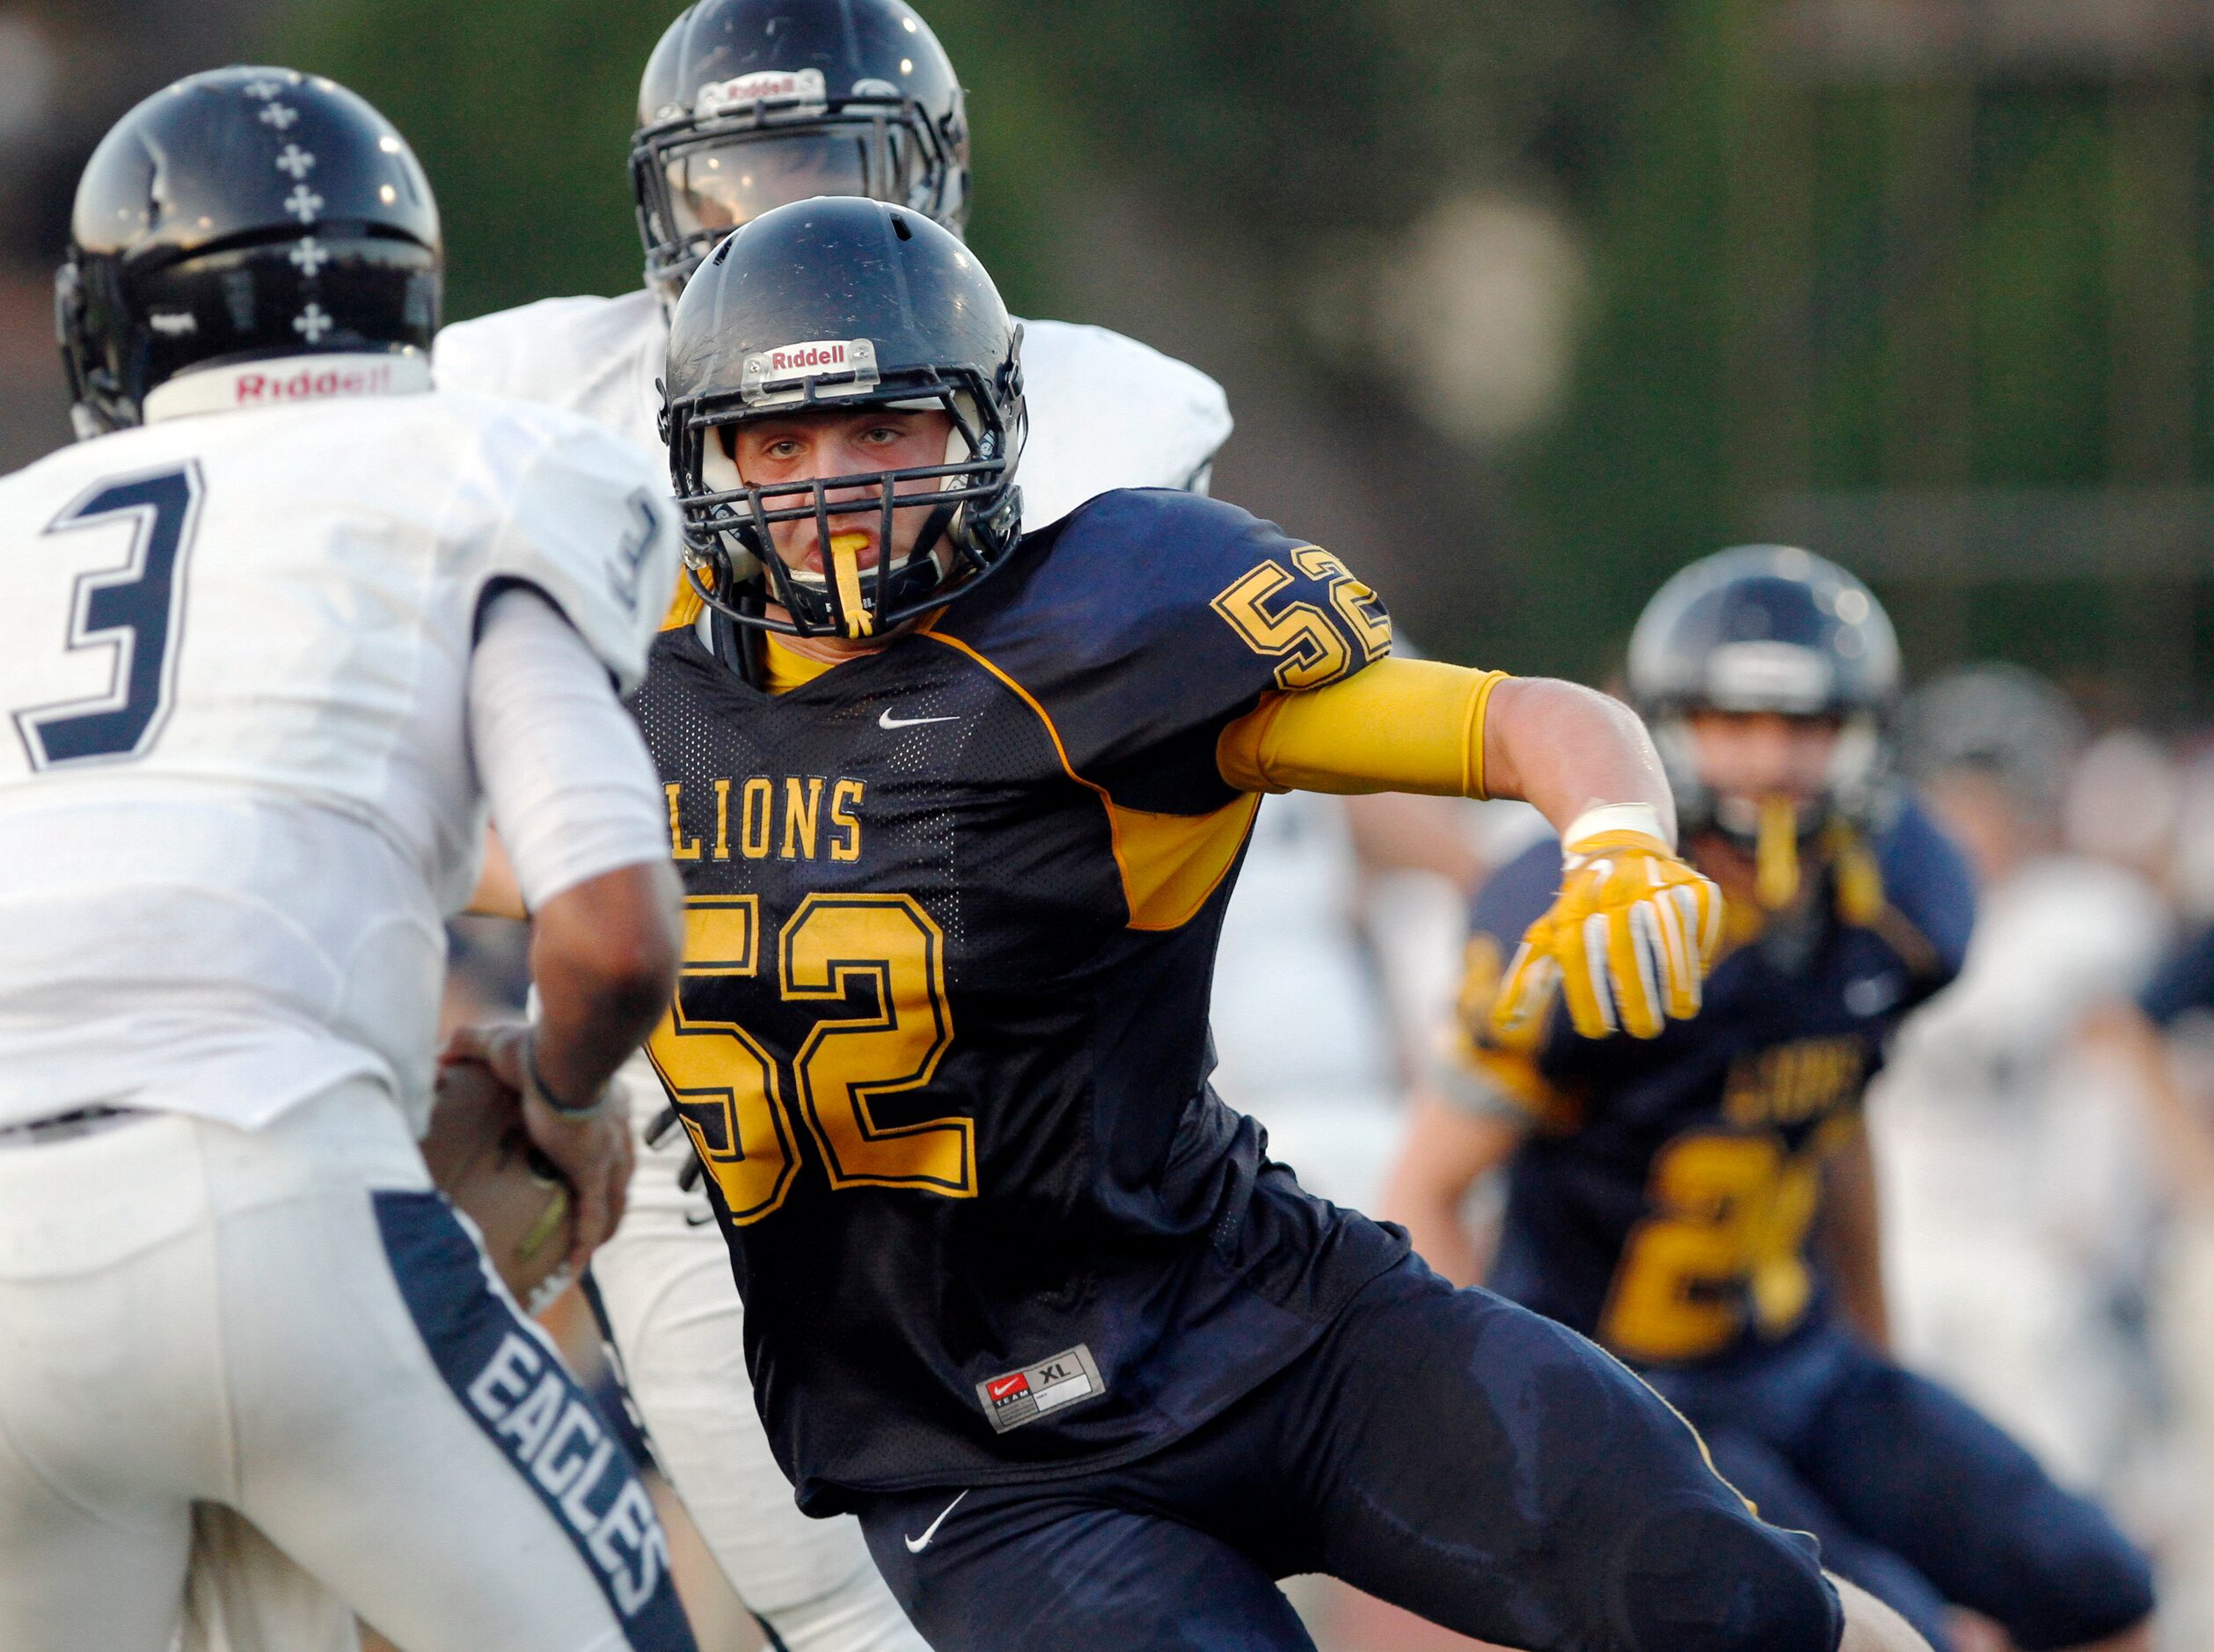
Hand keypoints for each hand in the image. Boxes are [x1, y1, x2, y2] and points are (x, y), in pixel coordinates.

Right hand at [441, 1022, 632, 1272]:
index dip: (599, 1152)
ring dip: (603, 1226)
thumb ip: (469, 1044)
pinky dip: (584, 1243)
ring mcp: (608, 1152)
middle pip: (619, 1172)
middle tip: (590, 1220)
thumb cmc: (535, 1045)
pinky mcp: (592, 1171)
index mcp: (600, 1098)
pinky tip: (574, 1270)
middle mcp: (614, 1128)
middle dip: (608, 1198)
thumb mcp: (498, 1041)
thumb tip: (440, 1053)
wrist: (562, 1053)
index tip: (585, 1165)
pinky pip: (593, 1217)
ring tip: (586, 1250)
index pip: (606, 1132)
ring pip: (614, 1199)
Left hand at [1493, 817, 1720, 1041]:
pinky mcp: (1689, 879)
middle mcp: (1613, 893)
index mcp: (1575, 909)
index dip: (1586, 996)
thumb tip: (1505, 1026)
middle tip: (1645, 1031)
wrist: (1615, 841)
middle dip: (1636, 993)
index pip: (1578, 956)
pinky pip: (1701, 913)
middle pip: (1625, 946)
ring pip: (1669, 929)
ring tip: (1681, 1010)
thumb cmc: (1580, 906)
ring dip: (1678, 973)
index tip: (1596, 1031)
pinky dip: (1702, 943)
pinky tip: (1698, 971)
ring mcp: (1655, 883)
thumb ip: (1528, 980)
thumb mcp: (1548, 935)